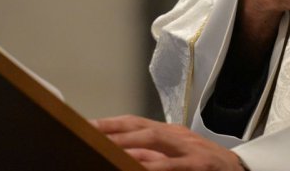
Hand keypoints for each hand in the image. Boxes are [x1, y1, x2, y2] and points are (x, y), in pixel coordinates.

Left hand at [93, 116, 243, 170]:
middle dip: (113, 131)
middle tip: (89, 135)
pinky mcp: (198, 166)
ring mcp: (189, 151)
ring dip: (128, 146)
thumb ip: (152, 154)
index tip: (86, 126)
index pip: (135, 123)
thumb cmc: (204, 166)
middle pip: (141, 128)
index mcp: (171, 133)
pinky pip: (170, 166)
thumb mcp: (178, 155)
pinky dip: (152, 167)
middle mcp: (178, 137)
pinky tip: (137, 168)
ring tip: (105, 150)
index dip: (110, 123)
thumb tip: (121, 155)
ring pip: (154, 142)